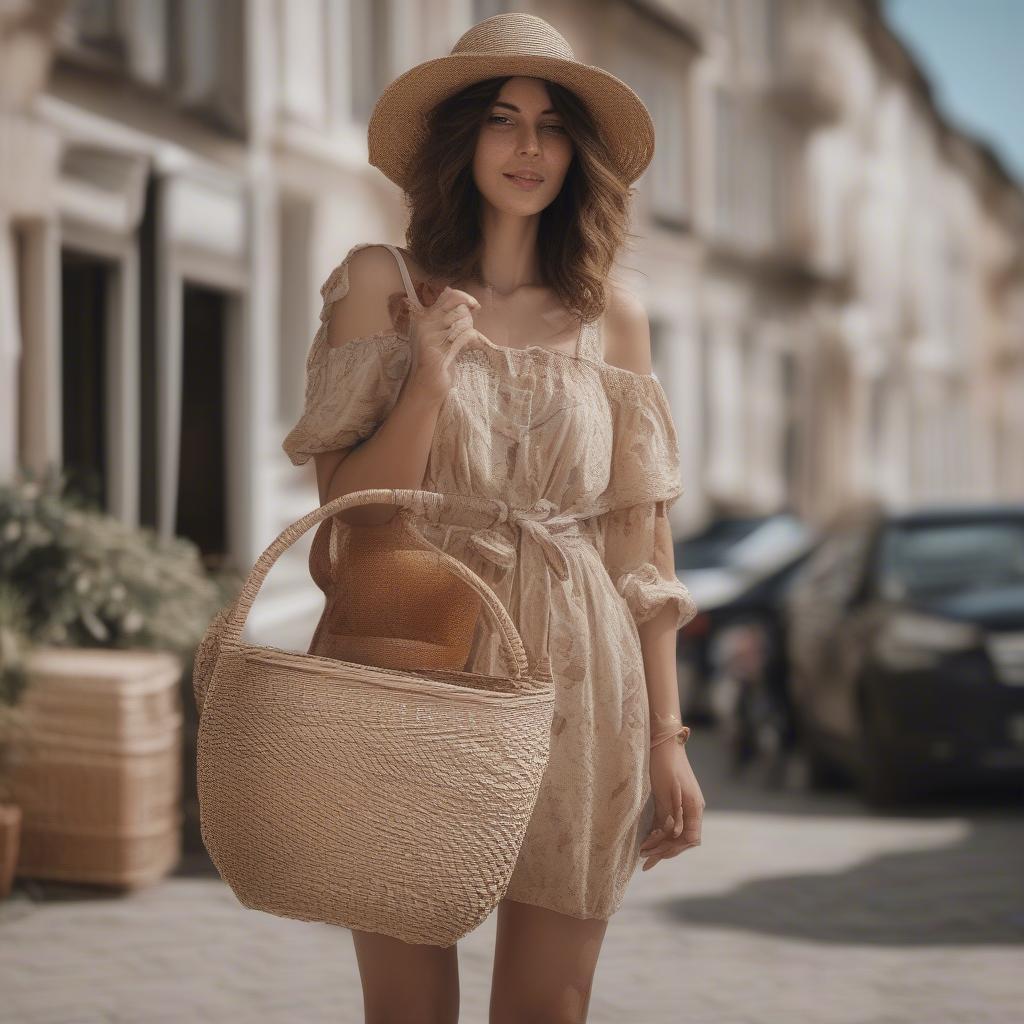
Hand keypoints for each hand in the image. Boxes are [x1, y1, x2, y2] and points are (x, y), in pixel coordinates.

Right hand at [401, 282, 481, 403]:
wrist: (427, 384)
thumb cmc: (439, 361)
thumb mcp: (443, 335)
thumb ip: (449, 317)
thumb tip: (463, 298)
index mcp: (426, 317)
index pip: (449, 296)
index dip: (465, 298)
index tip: (475, 306)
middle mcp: (426, 323)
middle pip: (459, 309)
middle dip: (469, 319)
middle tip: (465, 332)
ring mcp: (430, 336)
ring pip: (463, 322)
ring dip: (469, 332)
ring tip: (462, 343)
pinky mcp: (436, 349)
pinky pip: (464, 336)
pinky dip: (471, 340)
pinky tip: (468, 347)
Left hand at [639, 741, 703, 870]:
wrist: (663, 743)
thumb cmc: (665, 764)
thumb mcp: (668, 789)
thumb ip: (674, 812)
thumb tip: (677, 835)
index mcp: (694, 807)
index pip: (690, 838)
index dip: (674, 849)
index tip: (657, 855)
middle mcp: (691, 809)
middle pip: (682, 839)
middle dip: (664, 850)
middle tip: (645, 860)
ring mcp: (682, 806)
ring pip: (673, 833)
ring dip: (660, 844)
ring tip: (642, 853)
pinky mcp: (671, 802)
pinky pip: (667, 824)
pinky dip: (657, 834)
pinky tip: (646, 840)